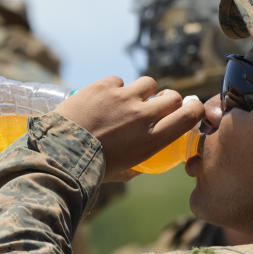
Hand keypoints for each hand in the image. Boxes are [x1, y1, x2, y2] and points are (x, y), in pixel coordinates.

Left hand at [56, 76, 203, 181]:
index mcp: (151, 140)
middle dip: (168, 99)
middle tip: (157, 104)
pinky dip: (114, 88)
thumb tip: (142, 166)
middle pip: (172, 96)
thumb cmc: (90, 169)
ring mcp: (124, 98)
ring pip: (148, 83)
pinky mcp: (104, 86)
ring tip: (128, 100)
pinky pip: (119, 80)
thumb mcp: (122, 173)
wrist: (58, 153)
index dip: (194, 109)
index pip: (189, 116)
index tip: (190, 108)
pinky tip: (102, 99)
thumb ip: (137, 166)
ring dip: (142, 91)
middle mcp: (143, 116)